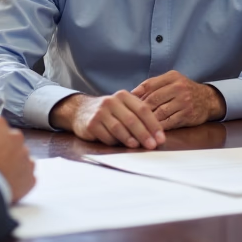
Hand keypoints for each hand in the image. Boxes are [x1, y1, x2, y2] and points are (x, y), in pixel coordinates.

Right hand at [50, 92, 164, 148]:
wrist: (80, 110)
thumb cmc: (109, 112)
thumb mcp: (123, 107)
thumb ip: (138, 116)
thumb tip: (157, 136)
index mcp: (123, 95)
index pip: (143, 110)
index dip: (153, 125)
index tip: (161, 138)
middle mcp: (111, 101)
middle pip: (132, 119)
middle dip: (144, 134)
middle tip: (152, 145)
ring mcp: (100, 112)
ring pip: (118, 128)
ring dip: (129, 139)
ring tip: (137, 146)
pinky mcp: (91, 124)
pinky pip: (106, 136)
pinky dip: (114, 142)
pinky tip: (119, 145)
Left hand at [132, 71, 224, 129]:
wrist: (208, 100)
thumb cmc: (185, 91)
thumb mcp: (171, 81)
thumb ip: (153, 85)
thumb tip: (131, 93)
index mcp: (172, 77)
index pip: (149, 85)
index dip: (137, 95)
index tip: (128, 103)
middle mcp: (179, 88)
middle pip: (153, 99)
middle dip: (140, 109)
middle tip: (131, 116)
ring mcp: (183, 102)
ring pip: (159, 112)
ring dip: (147, 120)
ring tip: (139, 124)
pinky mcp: (187, 115)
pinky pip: (168, 122)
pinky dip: (158, 126)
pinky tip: (151, 129)